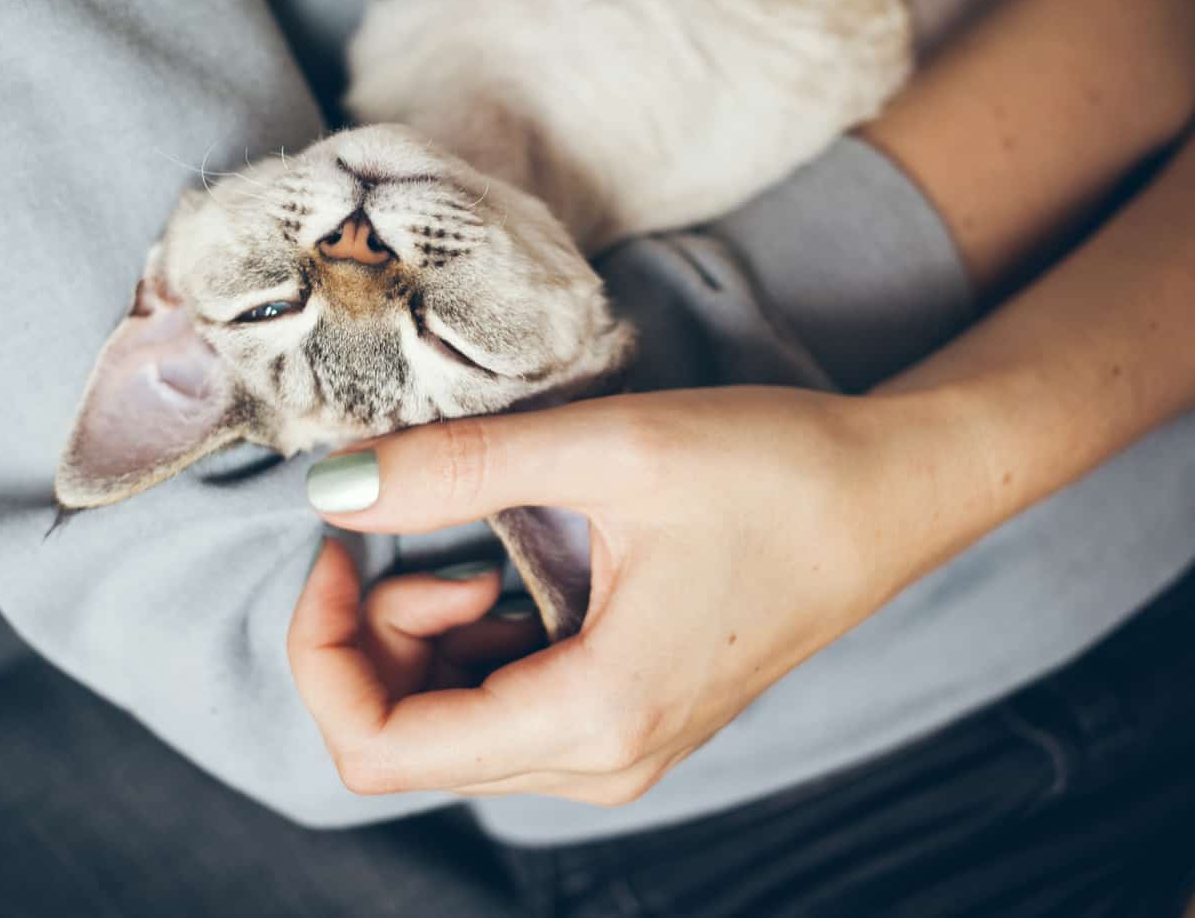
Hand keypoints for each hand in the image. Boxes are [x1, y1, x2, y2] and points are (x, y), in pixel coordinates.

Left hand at [288, 386, 991, 803]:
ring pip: (443, 731)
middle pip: (402, 744)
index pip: (380, 749)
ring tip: (474, 548)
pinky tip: (502, 571)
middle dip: (366, 639)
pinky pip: (495, 709)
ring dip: (416, 639)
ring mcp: (611, 750)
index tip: (335, 545)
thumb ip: (457, 470)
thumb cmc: (776, 471)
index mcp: (591, 718)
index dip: (321, 648)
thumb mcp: (611, 449)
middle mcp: (596, 764)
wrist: (892, 495)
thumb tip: (328, 485)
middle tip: (401, 532)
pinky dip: (464, 645)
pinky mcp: (620, 718)